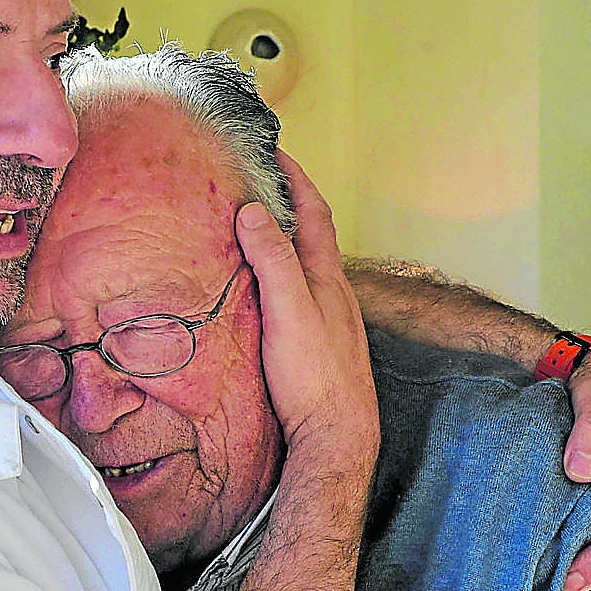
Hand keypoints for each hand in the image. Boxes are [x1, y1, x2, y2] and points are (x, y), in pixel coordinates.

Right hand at [235, 151, 378, 478]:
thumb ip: (273, 262)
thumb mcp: (290, 313)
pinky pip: (299, 295)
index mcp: (326, 278)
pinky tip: (266, 292)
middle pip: (312, 235)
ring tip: (255, 230)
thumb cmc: (316, 380)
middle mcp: (333, 293)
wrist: (337, 441)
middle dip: (288, 203)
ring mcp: (329, 320)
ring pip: (306, 267)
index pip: (313, 212)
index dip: (295, 178)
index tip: (275, 150)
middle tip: (259, 182)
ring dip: (284, 242)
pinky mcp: (319, 344)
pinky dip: (282, 276)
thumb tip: (254, 210)